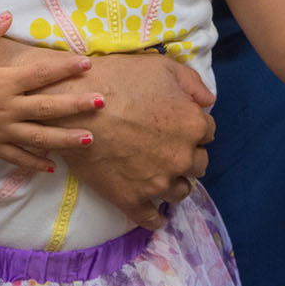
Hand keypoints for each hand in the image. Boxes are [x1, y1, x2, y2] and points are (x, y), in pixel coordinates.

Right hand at [0, 13, 102, 170]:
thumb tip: (8, 14)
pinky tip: (52, 166)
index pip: (40, 74)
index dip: (64, 68)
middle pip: (47, 107)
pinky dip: (35, 163)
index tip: (86, 63)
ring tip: (89, 139)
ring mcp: (0, 130)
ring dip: (66, 138)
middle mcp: (5, 108)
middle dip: (76, 105)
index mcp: (2, 82)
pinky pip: (17, 157)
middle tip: (101, 102)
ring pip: (39, 137)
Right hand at [56, 51, 214, 230]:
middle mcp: (181, 157)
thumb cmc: (120, 78)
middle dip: (188, 154)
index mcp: (192, 125)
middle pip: (198, 163)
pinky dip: (156, 217)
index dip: (193, 125)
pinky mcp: (132, 199)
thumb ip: (192, 83)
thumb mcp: (162, 66)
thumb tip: (207, 102)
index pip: (208, 131)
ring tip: (163, 175)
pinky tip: (155, 212)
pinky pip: (152, 218)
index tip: (180, 123)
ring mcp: (158, 182)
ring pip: (180, 191)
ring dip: (176, 182)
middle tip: (170, 146)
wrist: (76, 104)